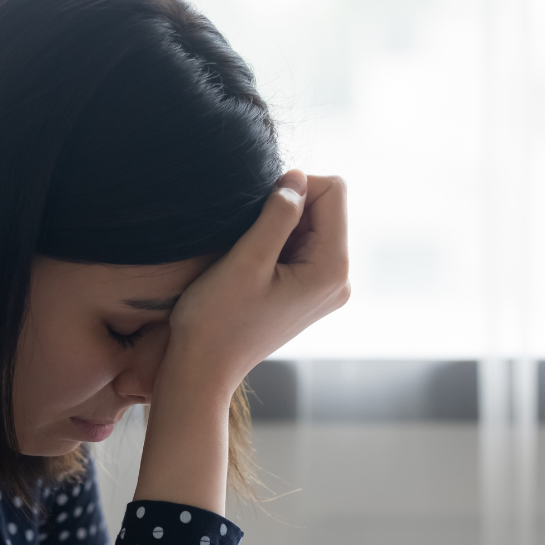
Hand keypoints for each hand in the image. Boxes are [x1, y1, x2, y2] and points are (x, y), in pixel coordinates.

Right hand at [166, 171, 349, 395]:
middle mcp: (340, 280)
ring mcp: (326, 289)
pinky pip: (301, 248)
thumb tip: (297, 177)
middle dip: (288, 210)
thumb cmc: (219, 319)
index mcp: (332, 269)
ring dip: (278, 229)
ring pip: (311, 227)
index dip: (295, 187)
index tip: (259, 212)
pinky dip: (276, 246)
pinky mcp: (309, 294)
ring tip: (250, 260)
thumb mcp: (247, 259)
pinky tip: (253, 269)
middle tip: (251, 241)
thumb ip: (278, 213)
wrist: (204, 367)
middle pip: (326, 208)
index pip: (333, 191)